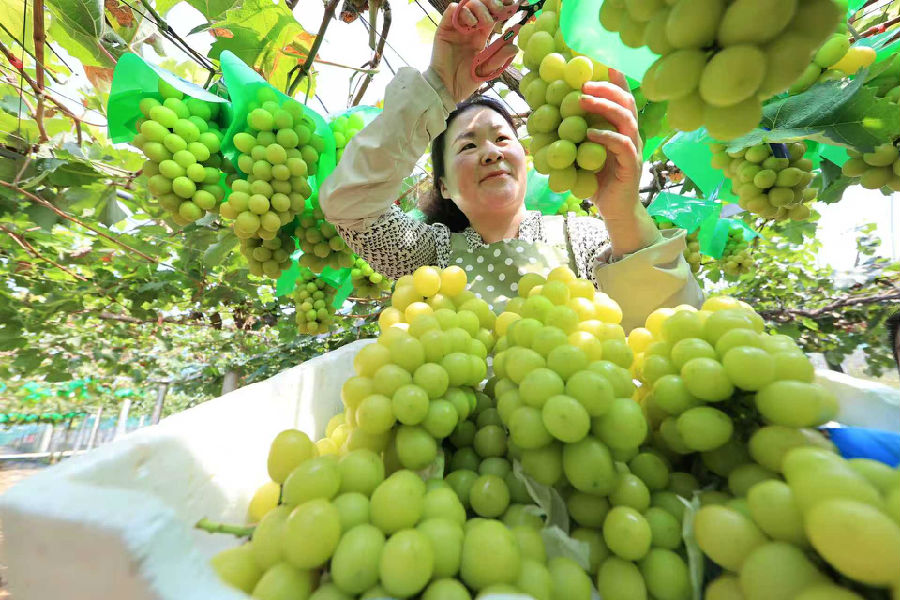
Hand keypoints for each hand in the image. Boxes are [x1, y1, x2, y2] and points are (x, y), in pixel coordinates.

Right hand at [429, 0, 518, 102]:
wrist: (447, 89)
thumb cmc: (466, 81)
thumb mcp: (487, 70)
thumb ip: (499, 58)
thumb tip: (514, 47)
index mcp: (481, 35)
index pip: (493, 14)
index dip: (502, 7)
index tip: (513, 4)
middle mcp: (469, 29)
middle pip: (480, 5)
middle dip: (491, 2)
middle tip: (499, 9)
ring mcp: (456, 28)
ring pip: (467, 5)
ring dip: (479, 8)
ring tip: (486, 22)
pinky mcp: (444, 29)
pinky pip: (451, 12)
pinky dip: (460, 11)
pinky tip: (470, 22)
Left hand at [579, 68, 643, 220]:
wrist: (615, 210)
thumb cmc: (598, 181)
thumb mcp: (583, 154)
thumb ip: (574, 136)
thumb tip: (546, 119)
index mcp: (622, 128)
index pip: (622, 97)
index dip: (614, 79)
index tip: (599, 62)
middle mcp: (631, 134)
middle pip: (626, 101)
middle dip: (605, 88)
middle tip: (583, 84)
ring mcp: (634, 148)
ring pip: (626, 119)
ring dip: (604, 106)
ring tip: (583, 100)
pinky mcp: (631, 165)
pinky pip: (622, 145)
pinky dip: (606, 137)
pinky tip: (590, 134)